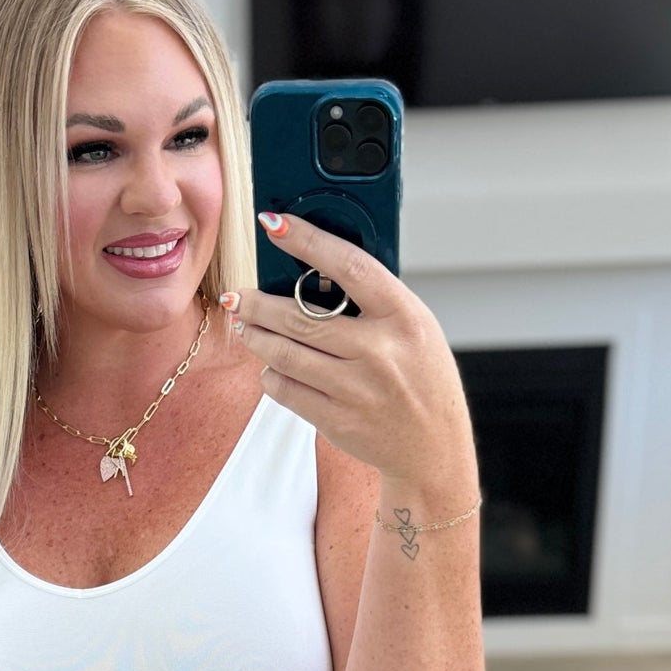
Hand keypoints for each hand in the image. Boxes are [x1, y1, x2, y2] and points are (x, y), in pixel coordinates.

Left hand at [221, 211, 475, 483]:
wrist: (433, 446)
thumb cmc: (422, 376)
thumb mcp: (415, 327)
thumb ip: (374, 300)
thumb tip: (313, 270)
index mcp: (404, 316)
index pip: (348, 266)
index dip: (307, 241)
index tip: (275, 224)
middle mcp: (379, 352)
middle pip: (299, 317)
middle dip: (258, 304)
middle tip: (237, 297)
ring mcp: (355, 389)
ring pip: (284, 354)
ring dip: (256, 337)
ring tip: (246, 326)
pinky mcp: (336, 420)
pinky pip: (285, 390)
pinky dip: (271, 374)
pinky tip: (271, 364)